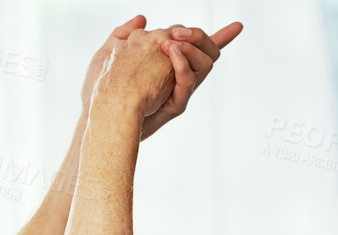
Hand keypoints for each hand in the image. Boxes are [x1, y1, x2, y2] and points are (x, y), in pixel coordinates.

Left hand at [84, 17, 242, 139]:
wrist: (97, 114)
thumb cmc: (99, 87)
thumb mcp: (110, 51)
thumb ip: (125, 32)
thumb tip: (142, 18)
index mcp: (166, 61)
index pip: (198, 46)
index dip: (222, 36)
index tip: (239, 26)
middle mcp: (178, 76)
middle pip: (208, 52)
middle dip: (199, 35)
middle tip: (177, 34)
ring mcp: (178, 90)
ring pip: (205, 64)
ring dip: (191, 47)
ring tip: (171, 44)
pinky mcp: (175, 104)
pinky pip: (189, 80)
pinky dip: (183, 62)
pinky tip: (170, 50)